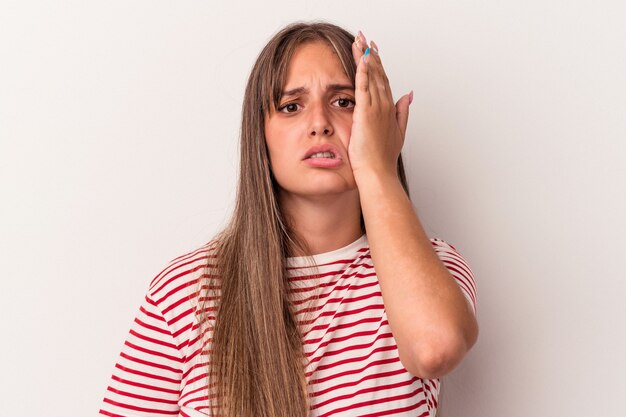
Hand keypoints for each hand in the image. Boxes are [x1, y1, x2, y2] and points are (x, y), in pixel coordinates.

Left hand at [349, 31, 412, 179]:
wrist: (378, 172)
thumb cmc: (383, 158)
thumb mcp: (398, 132)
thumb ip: (403, 112)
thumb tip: (410, 95)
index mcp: (390, 109)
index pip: (384, 81)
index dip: (378, 64)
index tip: (373, 51)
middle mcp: (385, 105)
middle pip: (378, 73)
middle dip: (371, 54)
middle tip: (365, 38)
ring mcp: (377, 108)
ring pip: (371, 76)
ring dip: (365, 56)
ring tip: (359, 40)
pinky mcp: (366, 112)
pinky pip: (364, 86)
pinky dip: (363, 70)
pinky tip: (360, 57)